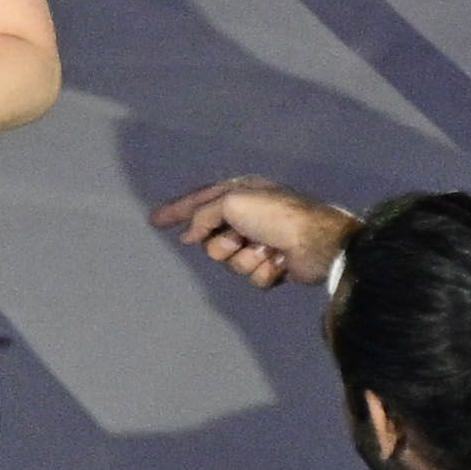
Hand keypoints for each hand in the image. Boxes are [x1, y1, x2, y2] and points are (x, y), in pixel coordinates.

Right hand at [149, 175, 355, 289]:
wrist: (316, 242)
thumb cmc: (275, 215)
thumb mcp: (233, 202)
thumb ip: (203, 215)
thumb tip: (190, 235)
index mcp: (240, 193)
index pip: (198, 201)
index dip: (176, 211)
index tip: (154, 220)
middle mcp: (248, 216)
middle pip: (211, 239)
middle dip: (223, 244)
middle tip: (241, 238)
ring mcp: (259, 242)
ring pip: (230, 261)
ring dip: (246, 258)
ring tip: (266, 250)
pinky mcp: (272, 265)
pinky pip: (251, 276)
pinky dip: (263, 271)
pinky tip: (279, 262)